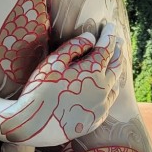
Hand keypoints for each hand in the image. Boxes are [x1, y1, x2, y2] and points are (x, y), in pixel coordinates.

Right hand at [0, 26, 121, 144]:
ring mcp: (100, 107)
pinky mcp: (95, 120)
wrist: (34, 125)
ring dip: (115, 72)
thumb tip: (91, 37)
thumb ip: (74, 48)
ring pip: (114, 86)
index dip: (108, 36)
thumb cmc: (40, 90)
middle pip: (115, 67)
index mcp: (92, 72)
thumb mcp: (53, 63)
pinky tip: (105, 89)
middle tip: (117, 42)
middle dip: (116, 52)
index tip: (110, 26)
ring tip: (114, 63)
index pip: (105, 49)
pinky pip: (107, 102)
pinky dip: (109, 91)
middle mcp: (102, 89)